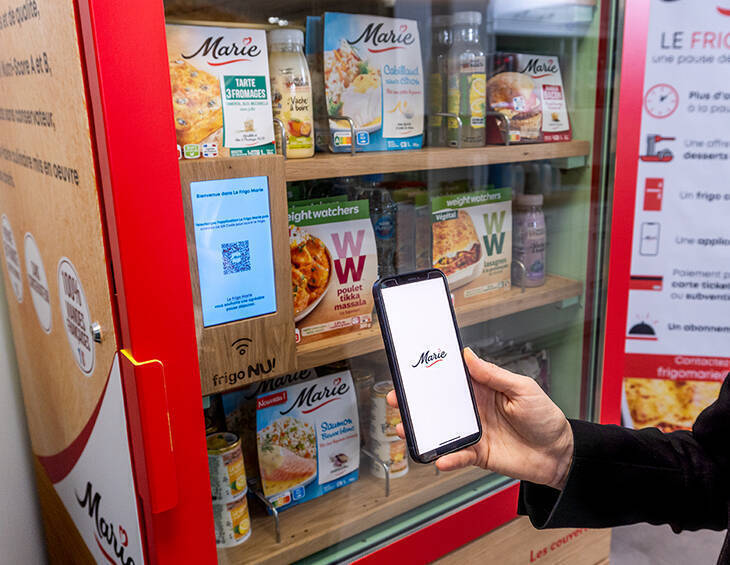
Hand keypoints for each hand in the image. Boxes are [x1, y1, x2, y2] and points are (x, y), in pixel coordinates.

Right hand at [386, 348, 573, 489]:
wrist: (559, 454)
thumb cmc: (545, 417)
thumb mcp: (523, 389)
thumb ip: (494, 374)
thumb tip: (469, 356)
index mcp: (482, 388)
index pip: (451, 377)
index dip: (430, 372)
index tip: (411, 368)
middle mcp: (472, 408)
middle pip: (437, 403)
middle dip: (414, 401)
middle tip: (396, 399)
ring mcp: (473, 431)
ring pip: (439, 429)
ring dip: (421, 430)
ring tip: (405, 428)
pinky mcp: (477, 453)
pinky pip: (458, 455)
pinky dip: (447, 457)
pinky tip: (439, 458)